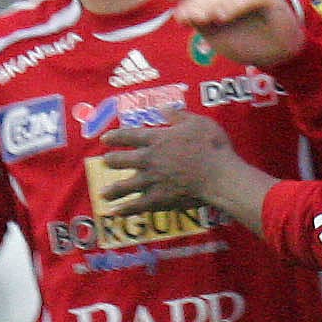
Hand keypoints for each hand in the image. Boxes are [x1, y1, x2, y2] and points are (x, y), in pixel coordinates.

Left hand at [101, 112, 234, 214]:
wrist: (219, 176)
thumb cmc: (212, 146)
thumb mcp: (197, 123)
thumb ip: (178, 115)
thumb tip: (163, 109)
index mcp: (157, 139)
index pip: (130, 136)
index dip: (116, 136)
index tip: (105, 139)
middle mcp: (149, 160)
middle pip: (122, 160)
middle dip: (111, 161)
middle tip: (104, 161)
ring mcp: (152, 181)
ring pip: (125, 186)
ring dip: (113, 190)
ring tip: (103, 194)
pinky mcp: (159, 199)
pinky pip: (138, 205)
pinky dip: (126, 209)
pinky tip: (116, 213)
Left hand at [166, 0, 304, 65]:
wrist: (282, 54)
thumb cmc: (251, 43)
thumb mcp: (219, 36)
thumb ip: (201, 24)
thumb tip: (181, 14)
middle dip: (196, 2)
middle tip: (184, 16)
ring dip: (213, 4)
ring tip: (201, 17)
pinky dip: (236, 5)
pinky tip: (222, 15)